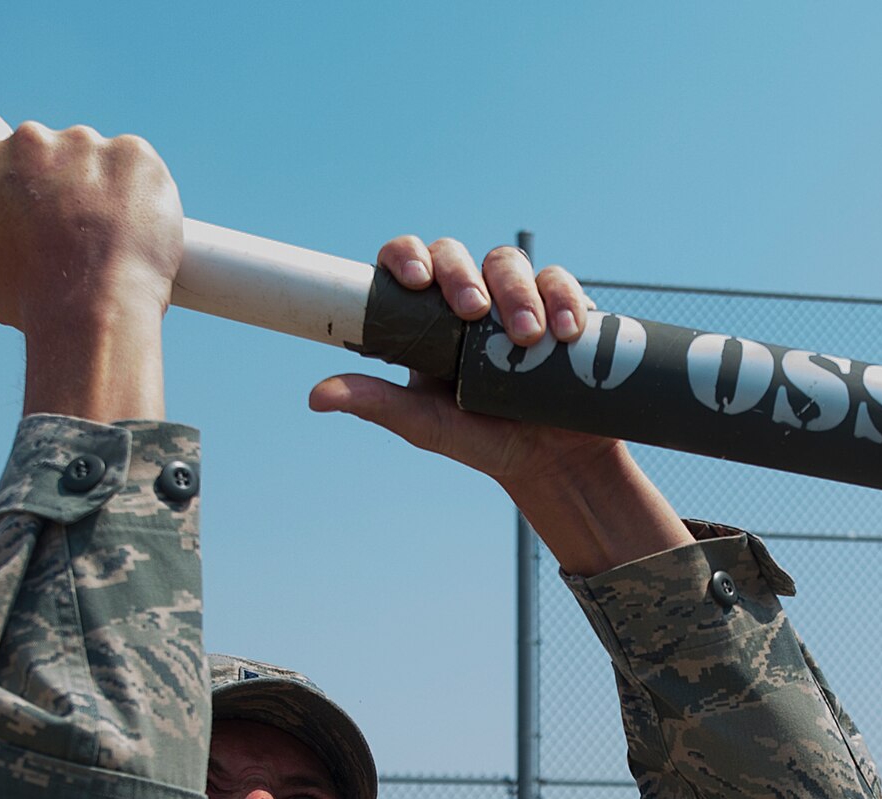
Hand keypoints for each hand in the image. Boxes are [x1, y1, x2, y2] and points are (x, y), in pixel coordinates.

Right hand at [0, 114, 181, 419]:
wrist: (92, 310)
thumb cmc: (37, 307)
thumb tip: (9, 262)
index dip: (8, 156)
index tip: (25, 181)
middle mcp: (29, 141)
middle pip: (49, 148)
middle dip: (64, 181)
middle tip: (82, 230)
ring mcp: (84, 142)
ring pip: (99, 160)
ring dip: (108, 189)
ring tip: (116, 242)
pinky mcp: (133, 153)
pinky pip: (140, 168)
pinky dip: (145, 193)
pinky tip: (143, 233)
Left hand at [310, 238, 613, 493]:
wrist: (551, 460)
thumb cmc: (481, 439)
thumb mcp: (425, 425)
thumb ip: (377, 404)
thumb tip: (315, 396)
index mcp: (427, 318)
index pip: (408, 264)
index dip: (406, 257)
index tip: (415, 281)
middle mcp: (468, 298)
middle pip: (456, 255)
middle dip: (463, 275)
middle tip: (476, 313)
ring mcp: (514, 299)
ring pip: (506, 262)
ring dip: (516, 292)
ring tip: (529, 339)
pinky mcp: (558, 306)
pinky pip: (558, 281)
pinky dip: (562, 298)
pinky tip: (566, 330)